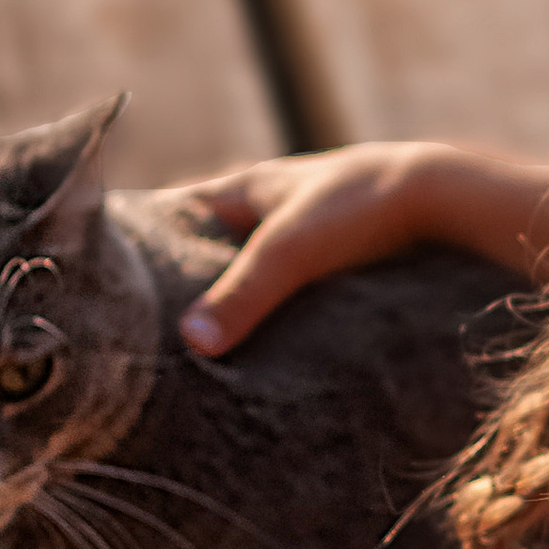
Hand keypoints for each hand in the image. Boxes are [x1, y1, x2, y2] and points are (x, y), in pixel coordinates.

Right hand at [168, 143, 548, 351]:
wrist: (444, 198)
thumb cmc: (363, 208)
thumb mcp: (292, 250)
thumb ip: (244, 295)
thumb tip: (192, 342)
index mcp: (242, 189)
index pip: (168, 216)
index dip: (136, 246)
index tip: (103, 287)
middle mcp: (264, 207)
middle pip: (202, 251)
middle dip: (175, 288)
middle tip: (140, 338)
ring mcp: (297, 234)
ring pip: (243, 273)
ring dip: (226, 306)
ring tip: (190, 359)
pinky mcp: (330, 262)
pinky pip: (282, 292)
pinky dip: (265, 315)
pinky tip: (257, 353)